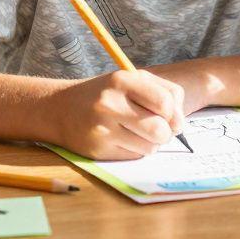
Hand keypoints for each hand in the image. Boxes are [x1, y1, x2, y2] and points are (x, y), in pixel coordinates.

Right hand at [55, 69, 185, 159]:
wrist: (59, 109)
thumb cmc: (105, 93)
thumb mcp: (133, 80)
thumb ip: (165, 93)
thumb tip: (179, 125)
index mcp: (122, 80)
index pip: (165, 102)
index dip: (174, 113)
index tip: (168, 116)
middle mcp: (110, 104)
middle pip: (159, 130)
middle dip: (165, 133)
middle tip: (158, 129)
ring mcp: (102, 129)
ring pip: (149, 148)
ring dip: (151, 144)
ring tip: (138, 133)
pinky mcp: (97, 151)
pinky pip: (134, 157)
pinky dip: (136, 151)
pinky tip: (123, 139)